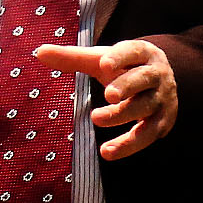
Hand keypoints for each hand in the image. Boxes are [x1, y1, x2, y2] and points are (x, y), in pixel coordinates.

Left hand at [35, 39, 177, 159]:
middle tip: (108, 94)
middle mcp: (156, 75)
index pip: (133, 51)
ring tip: (97, 118)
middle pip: (143, 79)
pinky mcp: (162, 123)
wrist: (164, 82)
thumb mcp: (101, 60)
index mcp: (142, 53)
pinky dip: (128, 145)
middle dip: (126, 86)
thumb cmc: (125, 67)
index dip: (120, 57)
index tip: (104, 64)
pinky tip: (108, 151)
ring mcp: (161, 99)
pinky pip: (146, 135)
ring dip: (122, 114)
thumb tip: (39, 52)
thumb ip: (72, 57)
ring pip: (145, 106)